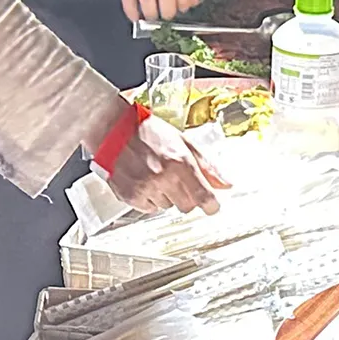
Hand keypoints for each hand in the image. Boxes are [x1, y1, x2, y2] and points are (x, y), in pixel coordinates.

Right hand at [104, 109, 226, 212]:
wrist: (112, 130)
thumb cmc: (147, 131)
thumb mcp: (183, 142)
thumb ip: (207, 165)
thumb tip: (226, 184)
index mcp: (180, 163)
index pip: (204, 198)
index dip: (211, 205)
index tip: (212, 205)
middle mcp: (164, 178)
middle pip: (187, 207)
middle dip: (188, 197)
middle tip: (179, 181)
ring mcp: (146, 188)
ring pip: (167, 207)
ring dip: (167, 196)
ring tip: (156, 175)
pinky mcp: (130, 196)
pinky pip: (149, 208)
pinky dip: (150, 198)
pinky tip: (144, 181)